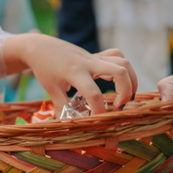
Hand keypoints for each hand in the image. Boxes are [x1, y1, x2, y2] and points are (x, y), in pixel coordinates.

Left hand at [5, 34, 137, 113]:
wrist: (40, 47)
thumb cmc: (44, 68)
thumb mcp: (51, 89)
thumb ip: (62, 106)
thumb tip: (69, 125)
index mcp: (75, 73)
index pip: (93, 93)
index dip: (99, 110)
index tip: (99, 119)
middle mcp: (88, 63)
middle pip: (119, 71)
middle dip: (126, 91)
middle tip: (118, 106)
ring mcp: (94, 57)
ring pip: (123, 61)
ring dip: (131, 79)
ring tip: (126, 96)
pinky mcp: (96, 55)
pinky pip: (117, 56)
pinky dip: (124, 68)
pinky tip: (120, 81)